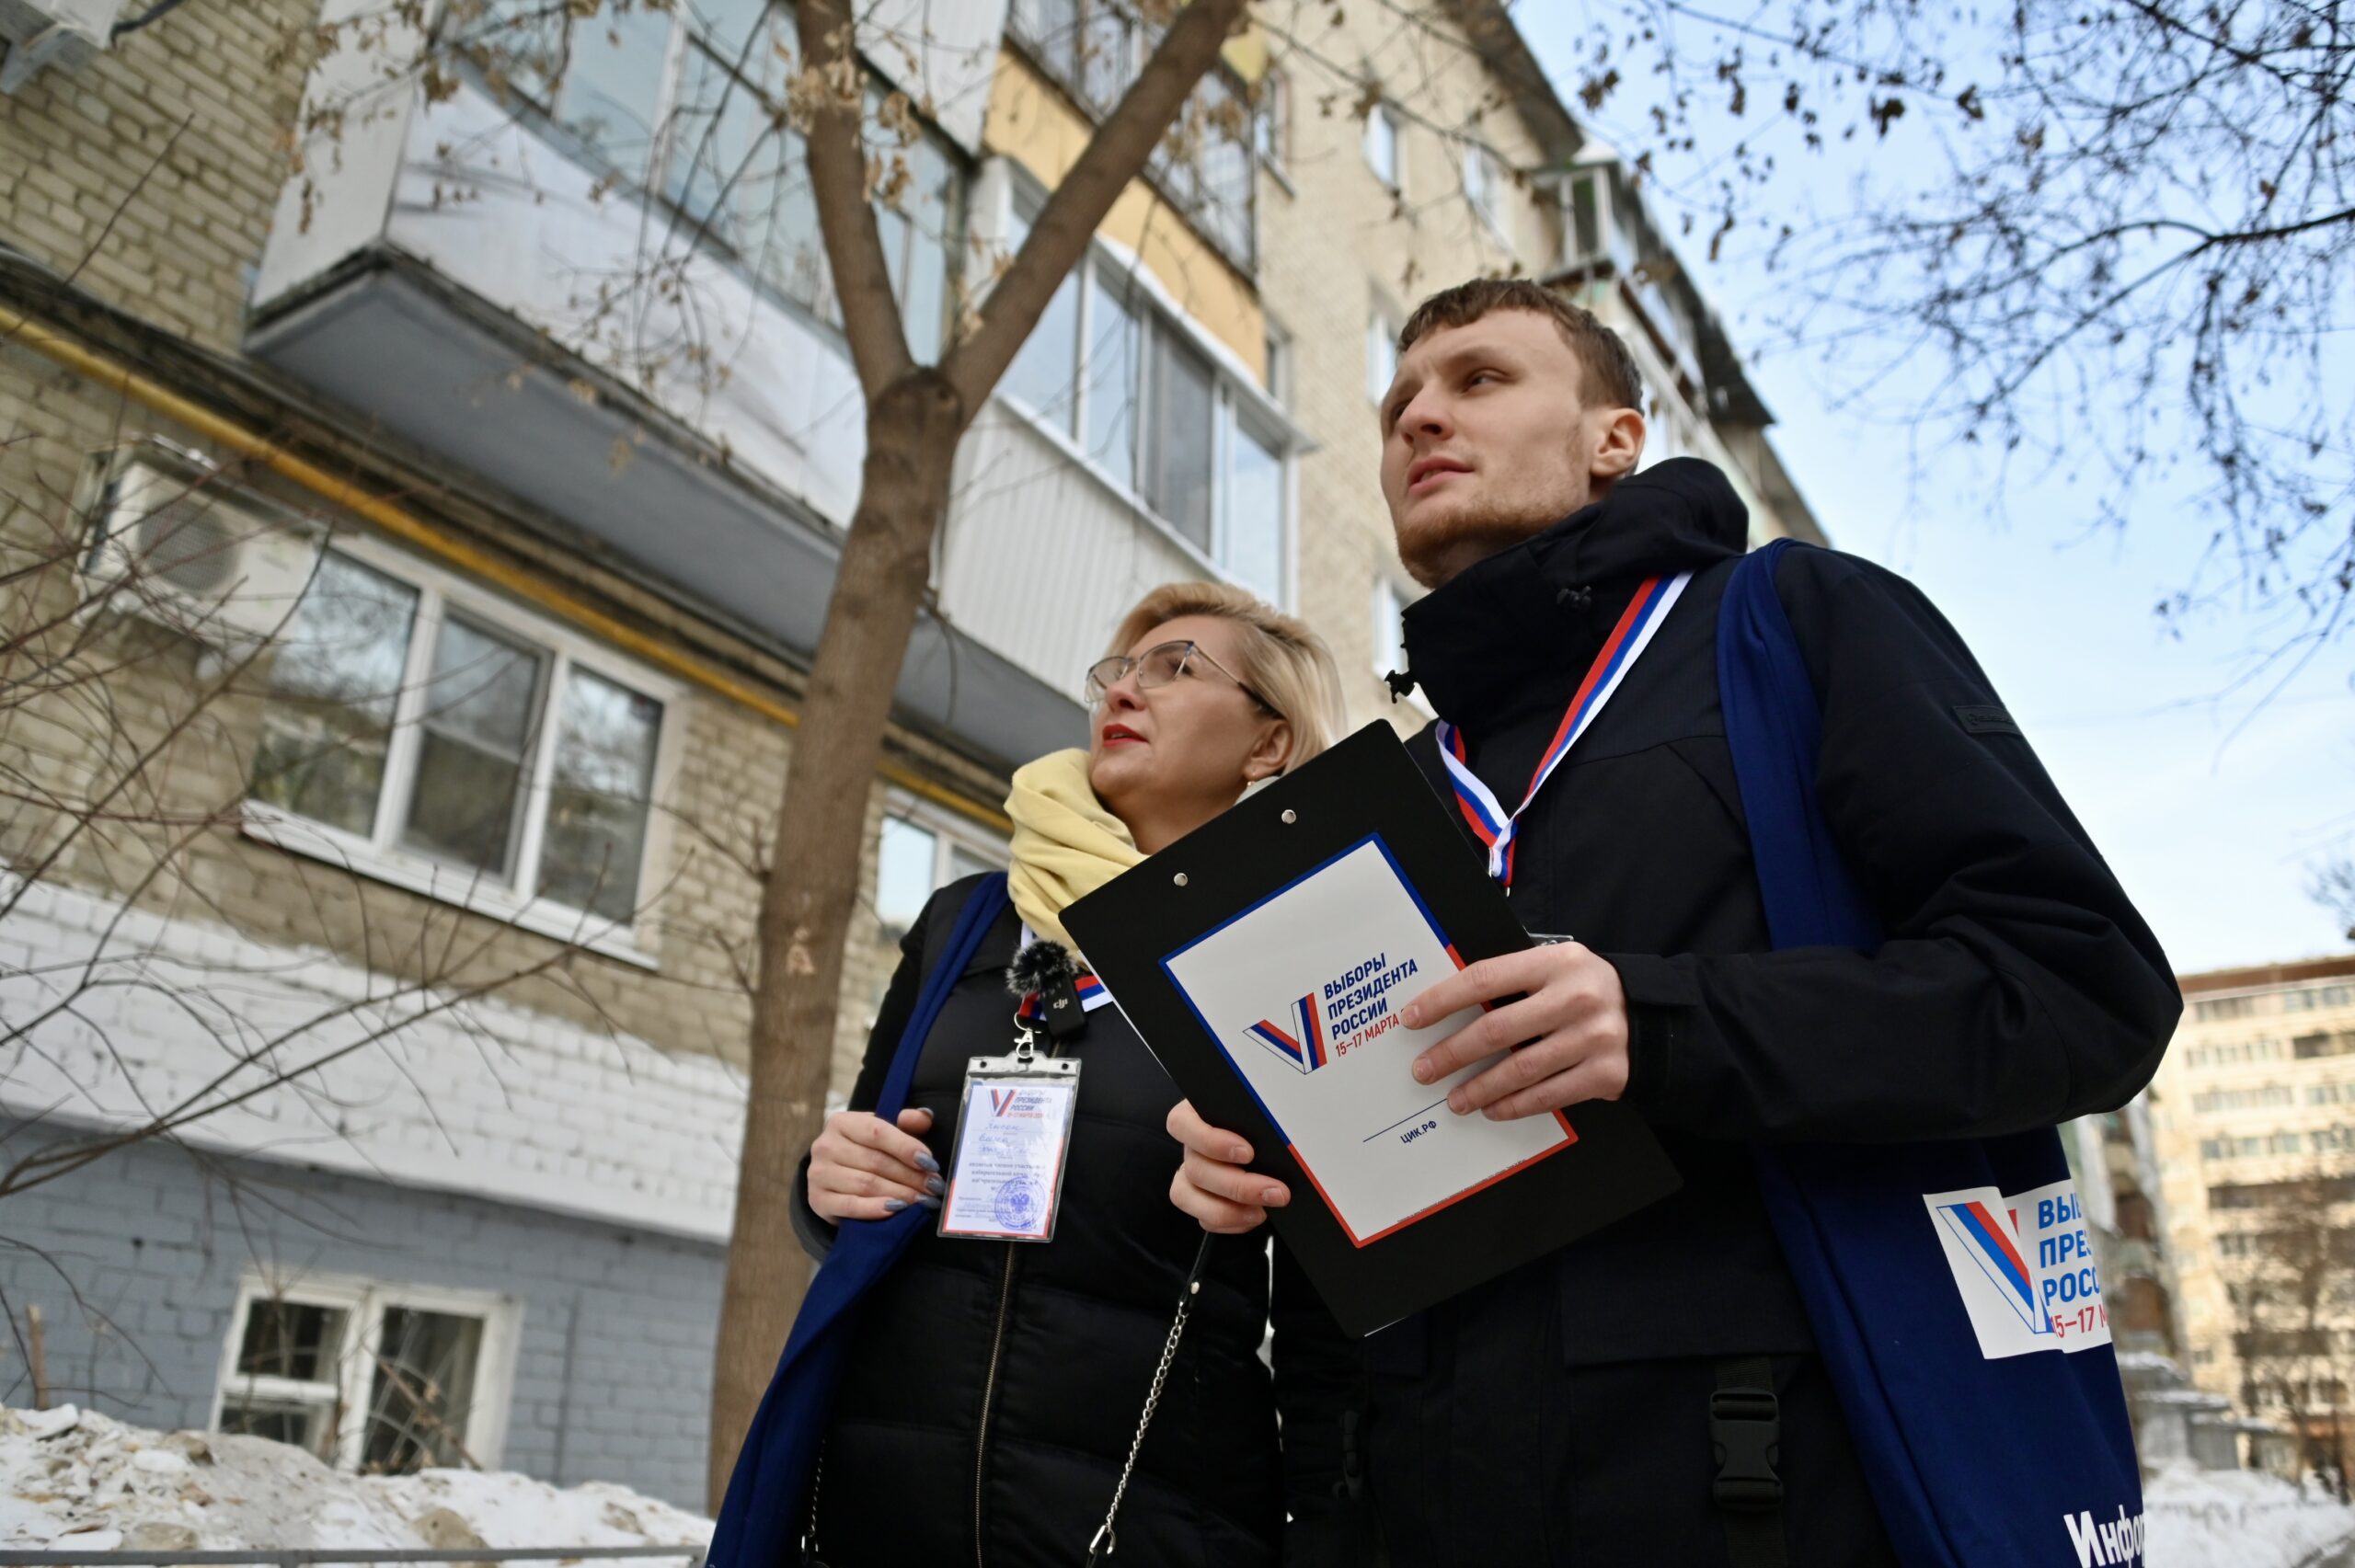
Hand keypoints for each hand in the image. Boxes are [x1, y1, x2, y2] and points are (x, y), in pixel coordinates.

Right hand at [808, 1107, 941, 1222]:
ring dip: (900, 1194)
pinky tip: (897, 1210)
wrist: (835, 1177)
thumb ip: (907, 1123)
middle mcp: (825, 1146)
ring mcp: (819, 1174)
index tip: (931, 1163)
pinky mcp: (818, 1200)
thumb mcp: (884, 1132)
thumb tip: (924, 1117)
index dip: (906, 1147)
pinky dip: (876, 1209)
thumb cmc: (866, 1151)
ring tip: (923, 1200)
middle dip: (910, 1176)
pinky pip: (851, 1206)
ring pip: (866, 1185)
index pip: (877, 1132)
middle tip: (934, 1187)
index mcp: (842, 1122)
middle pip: (875, 1162)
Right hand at [1166, 1098, 1290, 1233]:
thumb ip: (1260, 1122)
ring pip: (1187, 1196)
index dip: (1210, 1141)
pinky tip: (1254, 1215)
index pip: (1181, 1123)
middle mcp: (1191, 1146)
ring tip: (1261, 1211)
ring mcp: (1193, 1175)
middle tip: (1274, 1190)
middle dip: (1237, 1185)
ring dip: (1227, 1210)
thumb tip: (1275, 1141)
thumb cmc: (1267, 1125)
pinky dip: (1230, 1222)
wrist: (1278, 1146)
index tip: (1247, 1152)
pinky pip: (1204, 1218)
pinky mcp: (1201, 1201)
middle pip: (1195, 1168)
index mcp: (1197, 1115)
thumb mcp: (1263, 1115)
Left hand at [1400, 944, 1630, 1120]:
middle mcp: (1575, 998)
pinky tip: (1491, 1108)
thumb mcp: (1558, 967)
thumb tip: (1449, 1002)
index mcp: (1556, 963)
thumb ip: (1514, 978)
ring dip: (1478, 1087)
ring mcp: (1592, 1038)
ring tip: (1453, 1099)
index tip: (1411, 1018)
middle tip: (1423, 1069)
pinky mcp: (1604, 1074)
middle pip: (1496, 1029)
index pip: (1485, 979)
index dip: (1443, 1000)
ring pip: (1519, 1070)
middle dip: (1452, 1053)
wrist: (1654, 1019)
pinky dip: (1513, 1105)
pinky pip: (1547, 1095)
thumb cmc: (1588, 990)